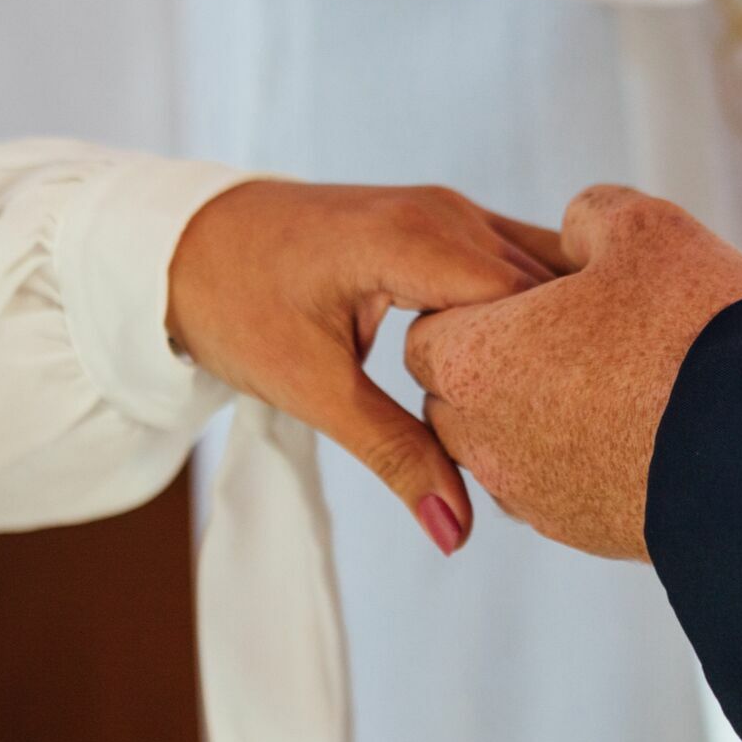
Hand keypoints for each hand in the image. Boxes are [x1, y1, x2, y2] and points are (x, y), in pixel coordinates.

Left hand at [168, 180, 566, 554]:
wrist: (180, 242)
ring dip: (548, 339)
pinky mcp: (445, 221)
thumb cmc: (232, 303)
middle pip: (545, 292)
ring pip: (540, 277)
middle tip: (560, 443)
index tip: (553, 440)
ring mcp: (450, 209)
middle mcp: (446, 212)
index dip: (548, 373)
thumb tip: (456, 531)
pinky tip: (530, 372)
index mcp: (415, 239)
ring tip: (553, 413)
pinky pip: (514, 265)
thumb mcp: (312, 389)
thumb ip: (396, 455)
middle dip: (556, 362)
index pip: (526, 307)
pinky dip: (528, 316)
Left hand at [405, 186, 741, 561]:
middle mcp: (484, 438)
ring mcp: (532, 496)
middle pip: (460, 394)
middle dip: (499, 361)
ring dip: (540, 411)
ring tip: (615, 376)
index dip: (481, 302)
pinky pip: (558, 487)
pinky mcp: (584, 534)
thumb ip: (591, 217)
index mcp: (474, 358)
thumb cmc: (695, 328)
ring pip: (507, 445)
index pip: (432, 332)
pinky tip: (642, 424)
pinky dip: (581, 455)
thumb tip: (575, 233)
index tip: (539, 290)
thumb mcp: (648, 230)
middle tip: (574, 329)